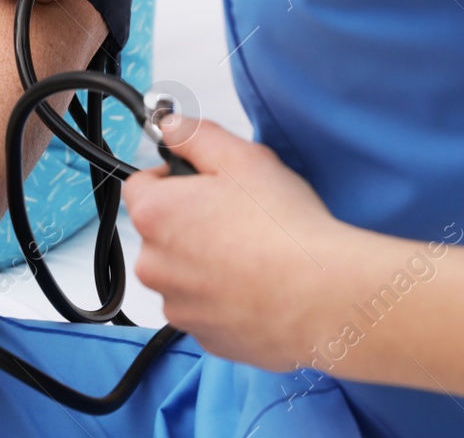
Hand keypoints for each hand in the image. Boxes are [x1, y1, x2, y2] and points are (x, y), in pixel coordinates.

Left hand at [123, 118, 362, 369]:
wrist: (321, 297)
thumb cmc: (283, 229)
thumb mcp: (241, 158)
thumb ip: (195, 135)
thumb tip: (171, 126)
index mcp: (155, 216)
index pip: (142, 184)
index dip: (175, 177)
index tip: (206, 182)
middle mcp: (155, 265)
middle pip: (162, 232)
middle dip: (192, 222)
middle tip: (239, 217)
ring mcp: (179, 306)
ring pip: (184, 274)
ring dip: (207, 263)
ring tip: (255, 255)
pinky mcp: (206, 337)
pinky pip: (207, 308)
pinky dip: (225, 298)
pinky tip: (260, 286)